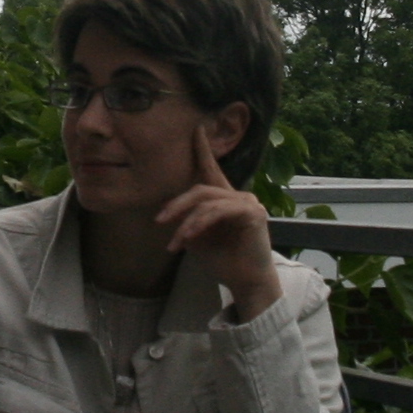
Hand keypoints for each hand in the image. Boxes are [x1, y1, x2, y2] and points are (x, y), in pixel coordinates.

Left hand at [155, 119, 280, 316]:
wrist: (246, 283)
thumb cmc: (224, 262)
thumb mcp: (198, 239)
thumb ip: (188, 222)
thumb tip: (169, 215)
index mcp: (225, 200)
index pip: (213, 170)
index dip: (204, 149)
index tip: (197, 129)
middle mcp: (238, 196)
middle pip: (200, 188)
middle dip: (176, 204)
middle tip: (159, 220)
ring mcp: (248, 203)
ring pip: (207, 200)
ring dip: (186, 222)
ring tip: (175, 242)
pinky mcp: (253, 213)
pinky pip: (219, 211)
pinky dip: (200, 223)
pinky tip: (190, 237)